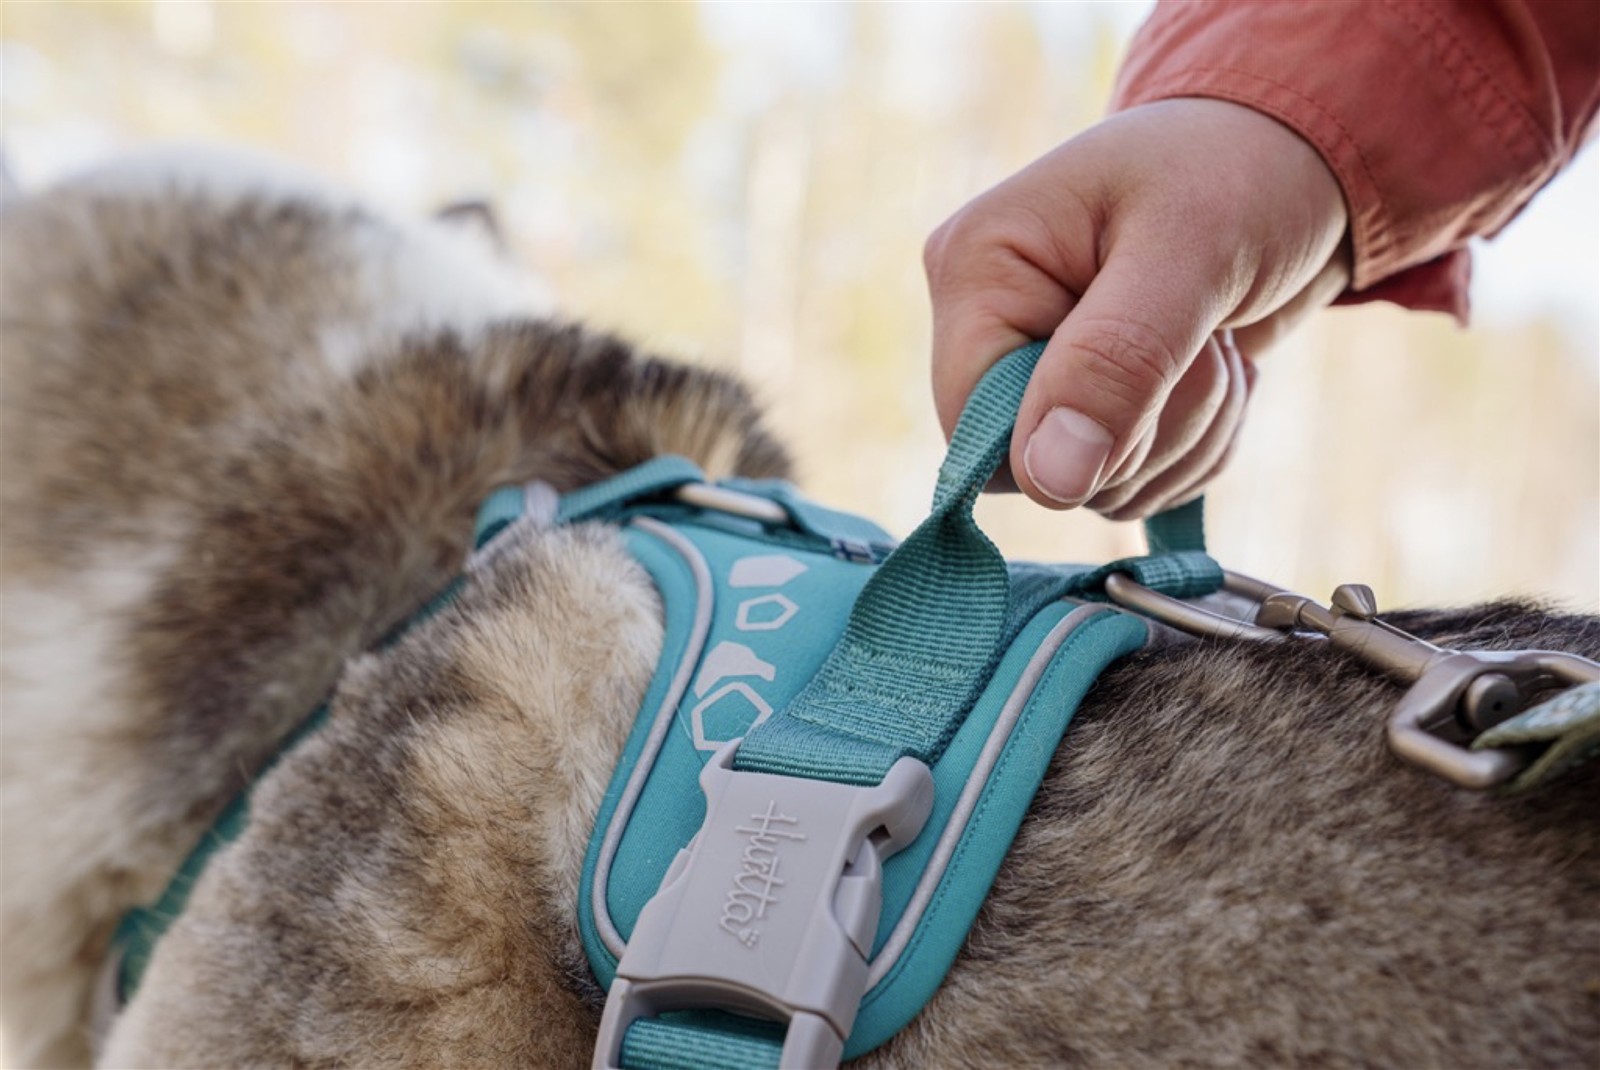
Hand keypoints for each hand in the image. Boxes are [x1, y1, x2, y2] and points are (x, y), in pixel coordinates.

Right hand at [924, 98, 1351, 518]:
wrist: (1298, 159)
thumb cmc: (1242, 173)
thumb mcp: (1192, 253)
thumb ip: (1116, 363)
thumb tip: (1050, 482)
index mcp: (976, 267)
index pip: (974, 427)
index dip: (1067, 440)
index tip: (1155, 380)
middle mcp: (989, 322)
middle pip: (1034, 469)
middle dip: (1145, 433)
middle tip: (1206, 344)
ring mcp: (1036, 366)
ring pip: (1089, 485)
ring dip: (1182, 439)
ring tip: (1218, 347)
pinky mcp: (1086, 400)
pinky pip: (1125, 483)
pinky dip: (1192, 447)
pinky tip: (1217, 371)